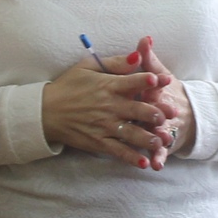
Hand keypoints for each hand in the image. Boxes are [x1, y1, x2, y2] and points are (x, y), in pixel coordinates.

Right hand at [41, 57, 173, 167]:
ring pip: (132, 133)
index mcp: (108, 86)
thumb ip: (116, 62)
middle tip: (172, 113)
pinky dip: (131, 157)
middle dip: (157, 112)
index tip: (163, 80)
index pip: (133, 81)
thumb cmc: (68, 86)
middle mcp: (108, 106)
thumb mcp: (89, 66)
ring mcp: (104, 126)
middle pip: (138, 109)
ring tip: (164, 139)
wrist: (45, 111)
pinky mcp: (98, 142)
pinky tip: (145, 162)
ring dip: (150, 137)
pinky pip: (118, 151)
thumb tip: (138, 55)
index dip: (149, 80)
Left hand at [131, 37, 194, 169]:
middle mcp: (165, 111)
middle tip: (155, 121)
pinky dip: (159, 158)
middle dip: (158, 117)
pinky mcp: (166, 144)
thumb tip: (144, 38)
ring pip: (162, 134)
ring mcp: (166, 129)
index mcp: (161, 93)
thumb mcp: (161, 74)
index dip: (154, 91)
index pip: (156, 90)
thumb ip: (149, 58)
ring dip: (159, 139)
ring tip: (156, 144)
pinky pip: (162, 152)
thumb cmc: (169, 92)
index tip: (149, 92)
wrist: (192, 113)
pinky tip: (154, 166)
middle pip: (160, 113)